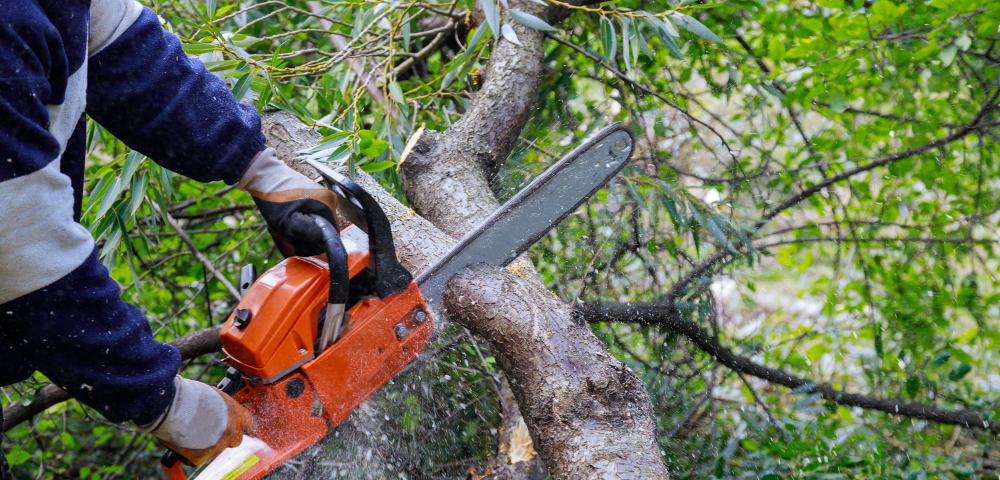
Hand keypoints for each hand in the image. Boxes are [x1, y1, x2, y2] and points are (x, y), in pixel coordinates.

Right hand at [138, 377, 254, 465]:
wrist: (171, 406)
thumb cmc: (189, 395)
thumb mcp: (215, 395)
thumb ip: (223, 408)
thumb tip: (222, 412)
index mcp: (236, 414)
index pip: (250, 424)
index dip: (244, 426)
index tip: (241, 427)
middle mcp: (230, 432)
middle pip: (235, 440)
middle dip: (226, 436)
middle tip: (212, 429)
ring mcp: (217, 447)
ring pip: (216, 449)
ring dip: (208, 443)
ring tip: (193, 430)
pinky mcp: (201, 458)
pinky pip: (200, 458)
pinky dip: (193, 452)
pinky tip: (185, 440)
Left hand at [238, 148, 340, 256]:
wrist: (263, 175)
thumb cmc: (273, 197)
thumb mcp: (287, 221)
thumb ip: (307, 232)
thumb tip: (323, 242)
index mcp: (328, 203)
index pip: (331, 235)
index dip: (315, 244)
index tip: (298, 243)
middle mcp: (329, 199)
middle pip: (323, 230)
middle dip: (306, 237)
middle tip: (287, 234)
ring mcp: (322, 196)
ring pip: (316, 224)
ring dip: (301, 230)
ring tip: (284, 226)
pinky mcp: (314, 195)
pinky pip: (311, 215)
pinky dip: (299, 221)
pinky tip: (286, 219)